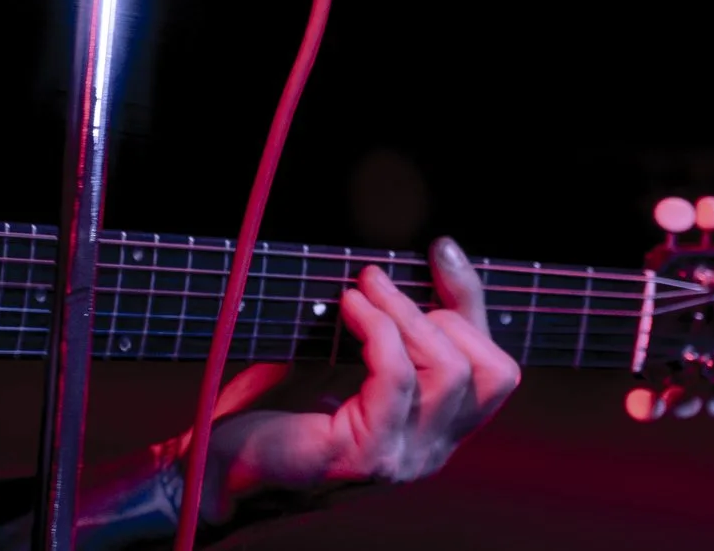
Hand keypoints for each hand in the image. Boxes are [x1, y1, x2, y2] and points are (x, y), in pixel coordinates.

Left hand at [206, 236, 520, 507]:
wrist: (219, 464)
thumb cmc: (273, 411)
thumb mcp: (342, 360)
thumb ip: (381, 331)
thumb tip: (393, 265)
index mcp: (434, 429)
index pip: (494, 369)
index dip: (473, 301)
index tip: (440, 250)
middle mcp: (432, 451)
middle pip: (491, 372)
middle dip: (446, 308)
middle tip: (380, 281)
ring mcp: (404, 458)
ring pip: (450, 372)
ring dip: (405, 313)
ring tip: (361, 289)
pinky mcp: (369, 457)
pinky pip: (398, 378)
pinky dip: (377, 330)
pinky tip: (347, 308)